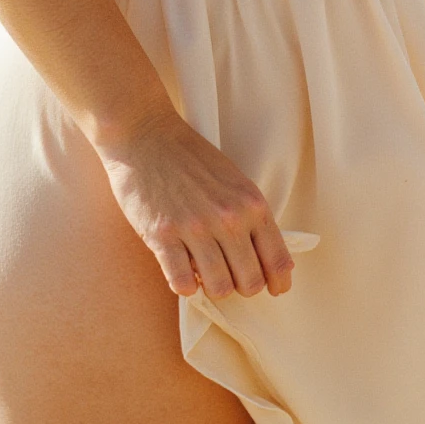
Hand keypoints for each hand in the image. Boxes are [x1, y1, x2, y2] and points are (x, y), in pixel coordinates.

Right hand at [94, 107, 295, 300]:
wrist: (146, 134)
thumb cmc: (191, 157)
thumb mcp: (234, 181)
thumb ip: (252, 216)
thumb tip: (270, 262)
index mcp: (251, 203)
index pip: (277, 259)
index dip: (278, 282)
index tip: (275, 289)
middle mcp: (228, 218)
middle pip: (250, 282)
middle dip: (241, 286)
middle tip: (229, 275)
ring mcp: (195, 227)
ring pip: (219, 288)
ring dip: (212, 287)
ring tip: (203, 271)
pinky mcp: (162, 235)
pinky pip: (182, 284)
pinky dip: (184, 285)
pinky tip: (180, 268)